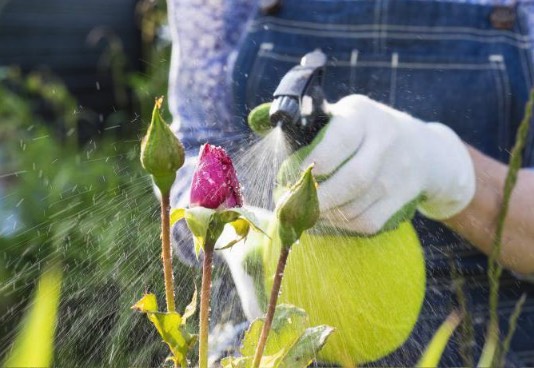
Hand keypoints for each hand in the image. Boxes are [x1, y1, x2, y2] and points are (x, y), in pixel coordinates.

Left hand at [300, 94, 474, 234]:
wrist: (422, 148)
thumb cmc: (364, 131)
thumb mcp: (343, 114)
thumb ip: (308, 123)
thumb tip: (257, 125)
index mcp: (362, 116)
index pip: (339, 141)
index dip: (314, 164)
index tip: (294, 176)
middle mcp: (385, 142)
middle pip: (352, 180)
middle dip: (317, 199)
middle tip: (292, 206)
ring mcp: (397, 173)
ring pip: (356, 206)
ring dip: (324, 215)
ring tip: (305, 212)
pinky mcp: (402, 199)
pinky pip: (367, 222)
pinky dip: (341, 225)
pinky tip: (327, 218)